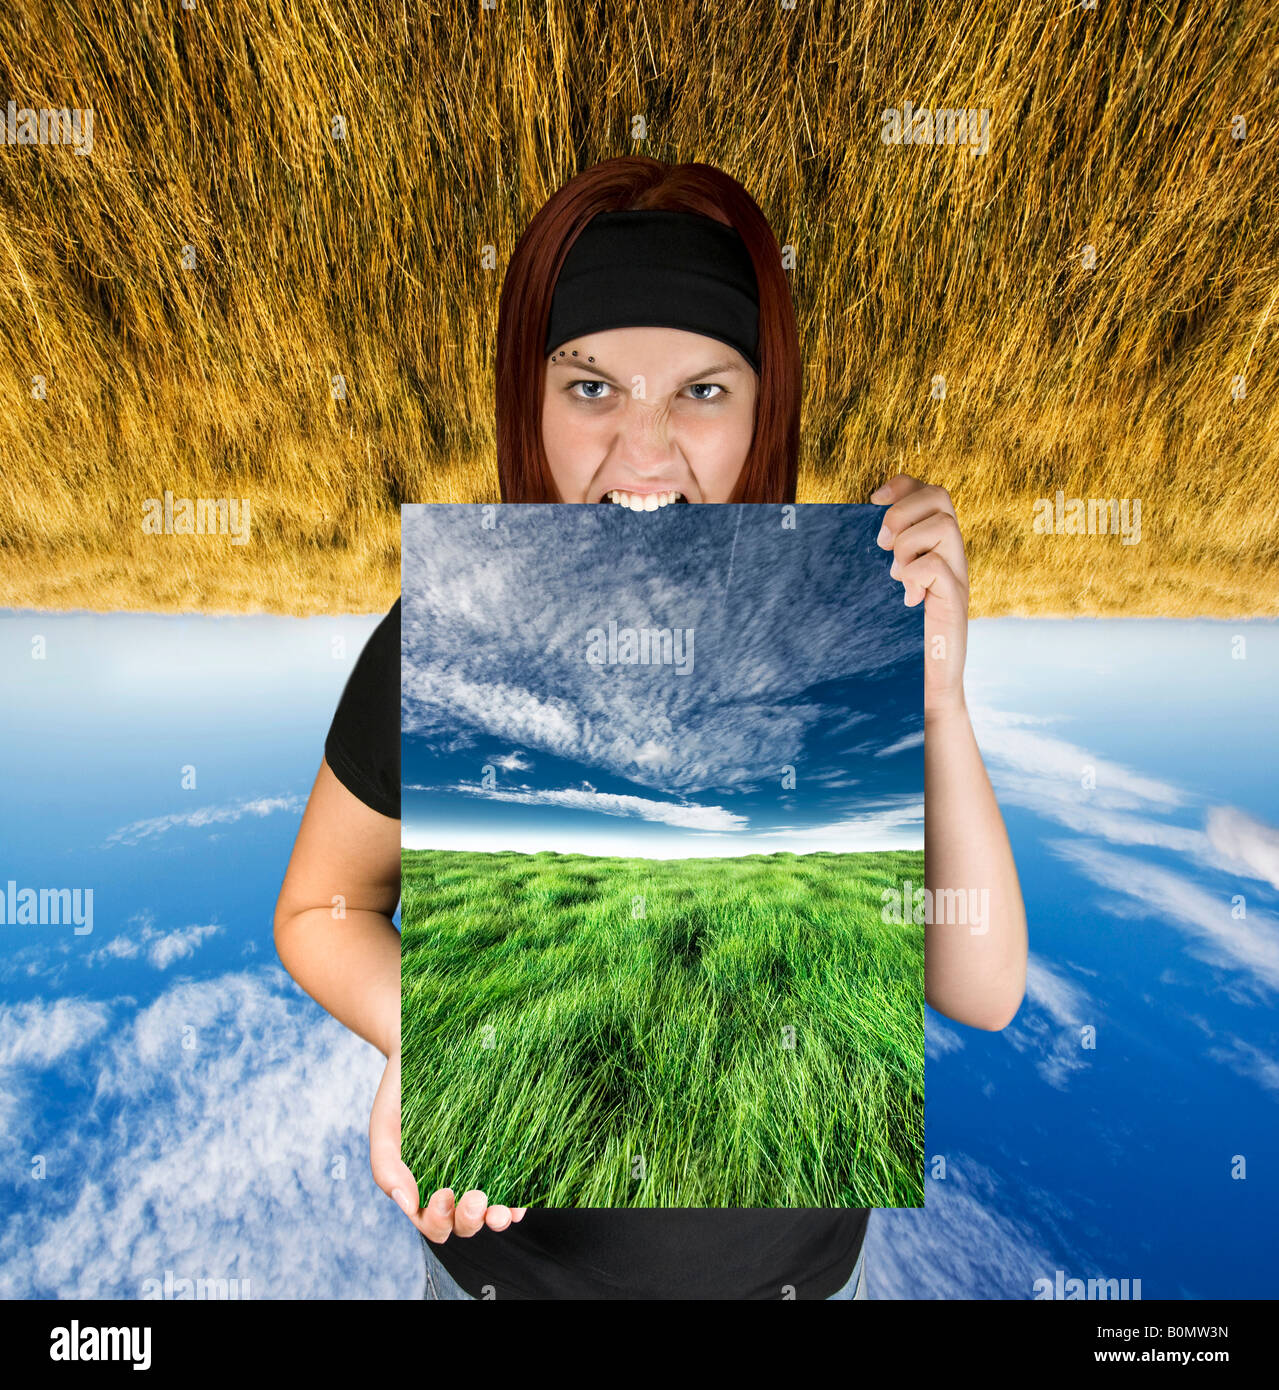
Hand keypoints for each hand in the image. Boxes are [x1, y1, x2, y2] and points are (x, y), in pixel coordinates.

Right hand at [369, 1045, 526, 1241]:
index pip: (433, 1223)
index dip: (438, 1220)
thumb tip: (409, 1206)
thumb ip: (387, 1169)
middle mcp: (453, 1185)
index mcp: (422, 1188)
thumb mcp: (384, 1128)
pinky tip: (522, 1198)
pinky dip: (518, 1196)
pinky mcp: (502, 1150)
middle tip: (475, 1199)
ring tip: (500, 1211)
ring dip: (496, 1217)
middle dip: (469, 1220)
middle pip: (464, 1223)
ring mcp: (480, 1170)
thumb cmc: (399, 1094)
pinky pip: (515, 1182)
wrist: (422, 1052)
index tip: (443, 1193)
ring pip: (490, 1210)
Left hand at [871, 473, 968, 716]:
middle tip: (881, 546)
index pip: (930, 491)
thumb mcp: (886, 590)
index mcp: (934, 545)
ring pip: (943, 525)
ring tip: (896, 575)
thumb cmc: (901, 638)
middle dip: (901, 512)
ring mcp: (957, 576)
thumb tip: (846, 538)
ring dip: (908, 544)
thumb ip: (881, 562)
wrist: (926, 685)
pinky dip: (916, 576)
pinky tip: (909, 599)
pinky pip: (938, 567)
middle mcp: (951, 554)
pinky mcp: (956, 602)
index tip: (872, 500)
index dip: (902, 485)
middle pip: (940, 496)